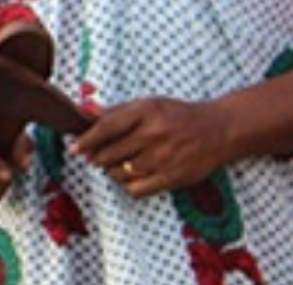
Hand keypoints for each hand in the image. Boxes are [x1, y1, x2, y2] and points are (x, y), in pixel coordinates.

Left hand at [71, 95, 233, 196]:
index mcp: (145, 112)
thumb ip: (117, 110)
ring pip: (121, 173)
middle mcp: (153, 134)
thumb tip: (86, 113)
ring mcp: (163, 157)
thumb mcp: (149, 104)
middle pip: (110, 153)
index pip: (106, 127)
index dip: (87, 140)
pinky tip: (132, 177)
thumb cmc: (177, 116)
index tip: (75, 148)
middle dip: (98, 157)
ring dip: (112, 171)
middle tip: (97, 156)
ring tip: (117, 165)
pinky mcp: (172, 177)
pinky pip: (137, 189)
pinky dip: (129, 185)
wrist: (217, 130)